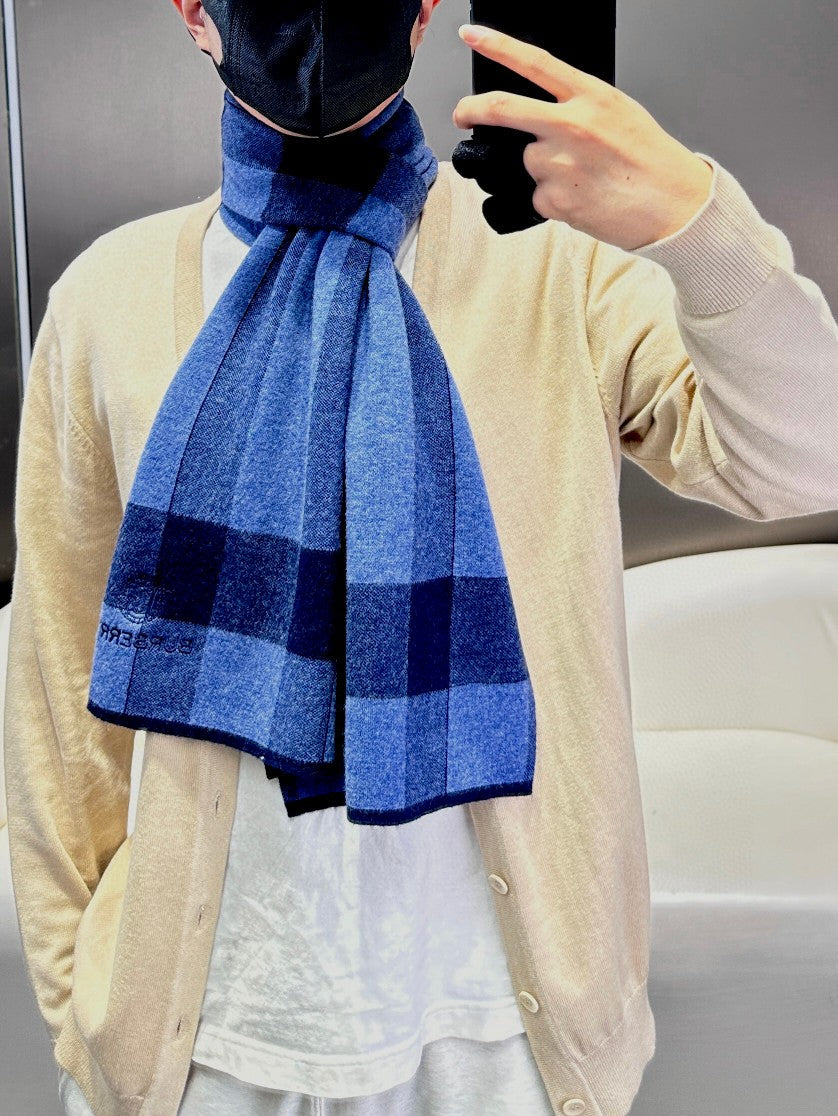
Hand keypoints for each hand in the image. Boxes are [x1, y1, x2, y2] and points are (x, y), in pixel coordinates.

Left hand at [452, 24, 713, 250]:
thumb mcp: (619, 113)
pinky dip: (553, 199)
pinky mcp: (554, 199)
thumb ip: (578, 106)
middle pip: (502, 109)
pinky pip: (538, 196)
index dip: (497, 46)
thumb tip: (542, 114)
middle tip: (462, 114)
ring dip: (542, 170)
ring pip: (527, 161)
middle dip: (470, 110)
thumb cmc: (651, 162)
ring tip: (581, 178)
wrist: (674, 206)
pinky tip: (582, 199)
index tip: (471, 36)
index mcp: (590, 96)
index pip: (534, 62)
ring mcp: (560, 164)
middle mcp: (571, 125)